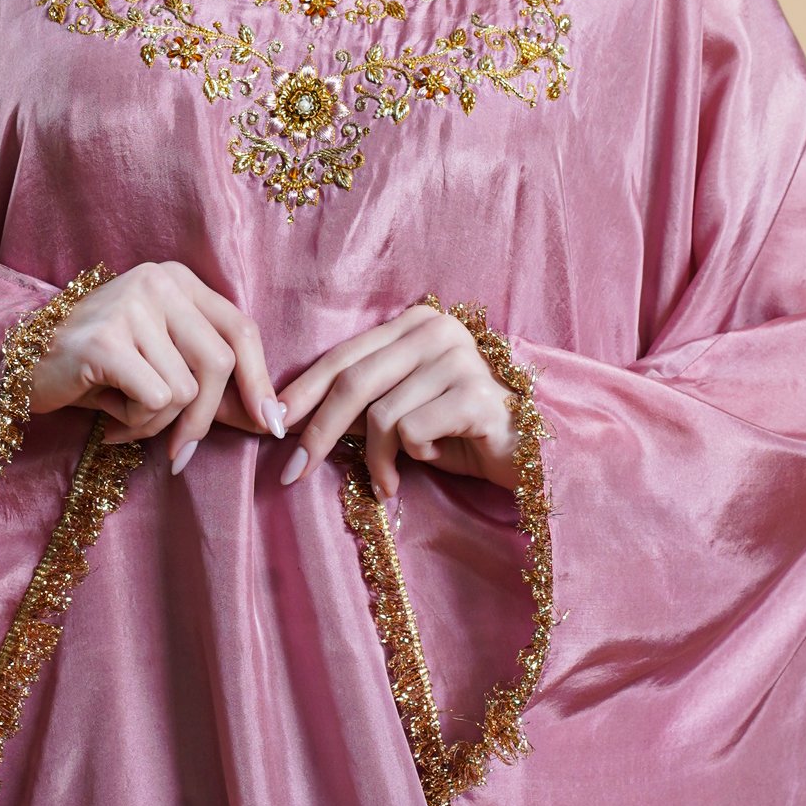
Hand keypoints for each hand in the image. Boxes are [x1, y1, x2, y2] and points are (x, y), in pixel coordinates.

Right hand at [28, 261, 286, 471]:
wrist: (18, 366)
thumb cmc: (97, 372)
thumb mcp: (160, 368)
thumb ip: (210, 386)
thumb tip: (269, 417)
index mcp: (177, 280)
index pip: (240, 329)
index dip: (260, 381)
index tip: (270, 424)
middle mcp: (157, 281)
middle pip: (219, 362)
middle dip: (205, 419)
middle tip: (179, 453)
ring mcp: (130, 305)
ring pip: (183, 389)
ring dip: (157, 424)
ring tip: (123, 418)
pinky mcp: (105, 339)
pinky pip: (153, 400)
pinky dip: (135, 425)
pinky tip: (108, 420)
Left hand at [273, 303, 519, 496]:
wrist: (535, 452)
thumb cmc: (463, 433)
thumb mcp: (404, 411)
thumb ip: (363, 403)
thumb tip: (294, 420)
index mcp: (414, 323)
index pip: (343, 355)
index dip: (302, 391)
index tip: (270, 422)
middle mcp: (437, 330)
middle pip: (353, 381)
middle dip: (316, 431)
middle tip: (293, 471)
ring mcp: (459, 359)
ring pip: (380, 414)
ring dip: (375, 460)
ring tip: (388, 482)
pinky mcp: (475, 394)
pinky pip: (412, 431)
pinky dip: (411, 458)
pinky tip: (435, 460)